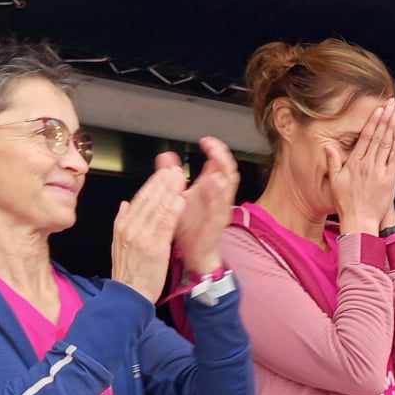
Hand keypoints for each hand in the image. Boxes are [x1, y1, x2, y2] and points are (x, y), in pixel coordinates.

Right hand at [111, 157, 187, 303]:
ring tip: (181, 178)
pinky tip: (180, 200)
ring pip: (157, 208)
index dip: (153, 183)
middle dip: (163, 182)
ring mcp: (141, 237)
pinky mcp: (154, 247)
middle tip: (175, 169)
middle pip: (148, 199)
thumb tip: (124, 204)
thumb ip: (122, 221)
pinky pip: (164, 225)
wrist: (128, 294)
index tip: (164, 172)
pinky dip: (172, 211)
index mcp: (122, 224)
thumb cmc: (128, 271)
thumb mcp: (118, 243)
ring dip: (170, 191)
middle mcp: (130, 227)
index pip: (139, 198)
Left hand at [172, 137, 239, 273]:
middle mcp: (218, 196)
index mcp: (210, 188)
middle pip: (228, 170)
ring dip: (223, 173)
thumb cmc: (190, 227)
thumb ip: (171, 175)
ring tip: (216, 160)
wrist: (194, 254)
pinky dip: (217, 195)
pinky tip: (212, 184)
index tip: (206, 140)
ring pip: (229, 187)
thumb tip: (166, 156)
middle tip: (212, 146)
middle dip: (222, 156)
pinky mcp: (217, 223)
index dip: (216, 149)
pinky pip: (220, 207)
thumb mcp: (177, 196)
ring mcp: (220, 209)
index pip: (219, 163)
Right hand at [326, 99, 394, 234]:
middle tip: (392, 105)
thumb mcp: (334, 181)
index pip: (365, 137)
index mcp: (355, 162)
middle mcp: (368, 164)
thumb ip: (333, 162)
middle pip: (379, 136)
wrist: (359, 221)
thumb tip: (329, 146)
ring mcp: (380, 171)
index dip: (373, 121)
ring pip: (388, 145)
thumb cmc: (346, 203)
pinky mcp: (389, 180)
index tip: (379, 109)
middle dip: (386, 118)